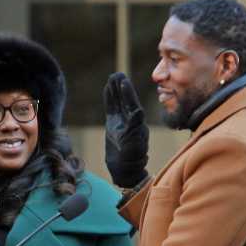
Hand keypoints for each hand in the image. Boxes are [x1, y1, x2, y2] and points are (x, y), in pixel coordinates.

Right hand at [103, 72, 149, 188]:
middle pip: (125, 100)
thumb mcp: (134, 143)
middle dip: (121, 87)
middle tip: (117, 74)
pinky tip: (107, 89)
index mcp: (136, 123)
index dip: (128, 93)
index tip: (123, 81)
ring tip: (112, 77)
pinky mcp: (113, 125)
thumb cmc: (131, 159)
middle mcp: (130, 121)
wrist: (124, 170)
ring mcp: (121, 122)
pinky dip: (110, 99)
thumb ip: (135, 127)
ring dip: (115, 90)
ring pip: (118, 102)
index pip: (132, 104)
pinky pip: (111, 108)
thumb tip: (138, 111)